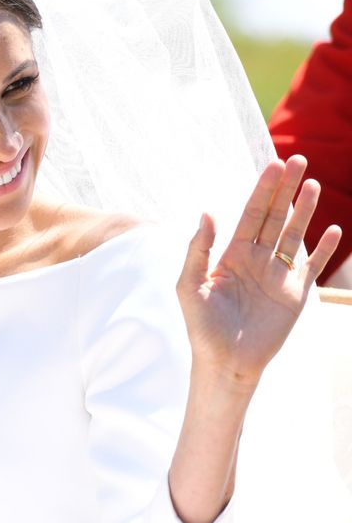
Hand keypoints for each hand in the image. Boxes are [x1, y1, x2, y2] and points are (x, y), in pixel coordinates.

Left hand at [176, 155, 341, 386]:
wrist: (225, 362)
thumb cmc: (202, 327)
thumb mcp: (190, 286)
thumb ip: (198, 249)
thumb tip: (207, 212)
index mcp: (231, 254)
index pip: (251, 214)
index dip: (263, 190)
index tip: (272, 165)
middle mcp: (257, 259)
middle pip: (275, 216)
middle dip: (285, 189)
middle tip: (296, 160)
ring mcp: (278, 275)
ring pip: (295, 235)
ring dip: (304, 210)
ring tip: (312, 183)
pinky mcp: (296, 295)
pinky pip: (312, 267)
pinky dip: (323, 250)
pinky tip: (333, 230)